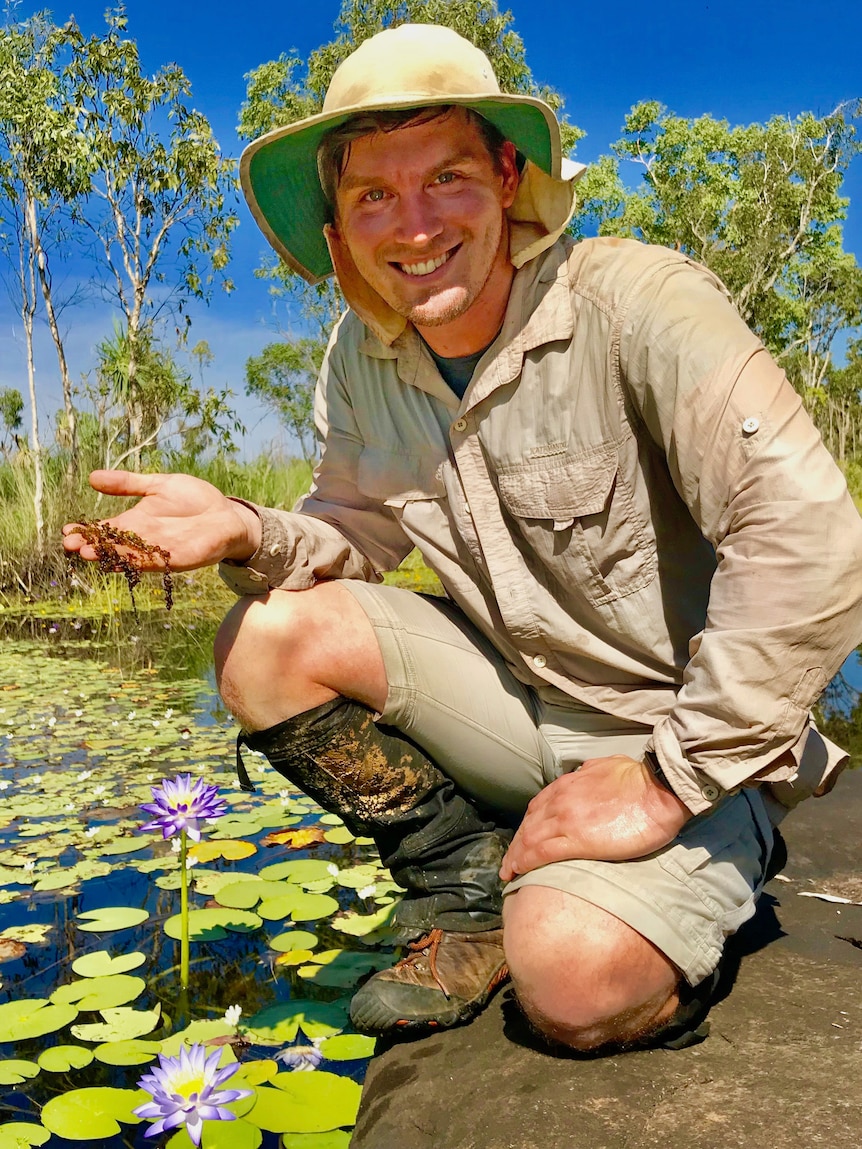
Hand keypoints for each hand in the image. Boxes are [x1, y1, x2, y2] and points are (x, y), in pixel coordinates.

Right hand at [62, 470, 261, 572]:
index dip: (88, 530)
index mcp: (137, 521)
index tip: (67, 530)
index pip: (107, 528)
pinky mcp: (177, 557)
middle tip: (69, 545)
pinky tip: (122, 558)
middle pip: (113, 544)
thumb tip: (93, 477)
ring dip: (109, 555)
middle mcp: (144, 539)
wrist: (227, 515)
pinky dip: (137, 560)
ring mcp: (159, 550)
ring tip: (88, 554)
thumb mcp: (158, 485)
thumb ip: (129, 483)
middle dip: (92, 545)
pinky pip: (154, 560)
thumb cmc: (195, 499)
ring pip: (129, 555)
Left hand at [499, 754, 692, 880]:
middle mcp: (560, 800)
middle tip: (510, 862)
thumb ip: (588, 774)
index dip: (527, 825)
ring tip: (509, 872)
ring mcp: (565, 820)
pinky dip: (526, 862)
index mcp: (567, 785)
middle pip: (528, 825)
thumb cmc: (639, 778)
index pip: (536, 808)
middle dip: (516, 844)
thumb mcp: (604, 766)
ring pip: (529, 840)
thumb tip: (584, 776)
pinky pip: (541, 852)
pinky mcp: (576, 840)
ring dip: (516, 856)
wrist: (657, 788)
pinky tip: (519, 872)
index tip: (522, 839)